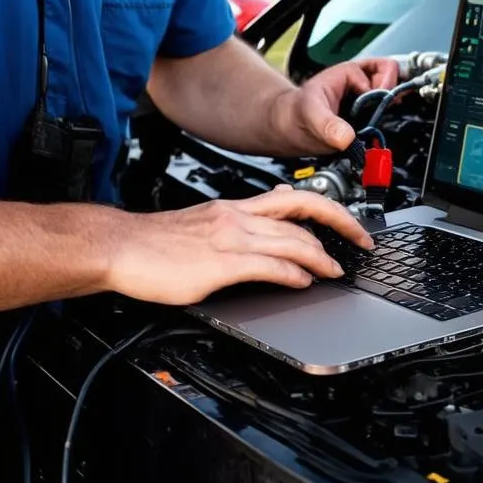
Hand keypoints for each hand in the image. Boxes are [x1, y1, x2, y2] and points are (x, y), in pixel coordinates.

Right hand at [105, 185, 373, 305]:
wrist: (121, 246)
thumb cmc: (154, 243)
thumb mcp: (202, 226)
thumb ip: (234, 228)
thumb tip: (263, 237)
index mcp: (233, 208)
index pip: (292, 199)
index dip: (327, 209)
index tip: (347, 222)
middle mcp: (237, 217)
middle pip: (301, 214)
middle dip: (338, 227)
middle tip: (360, 242)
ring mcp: (230, 238)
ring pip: (291, 241)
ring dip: (321, 257)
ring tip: (336, 270)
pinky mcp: (220, 263)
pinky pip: (268, 266)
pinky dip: (293, 274)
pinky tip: (303, 282)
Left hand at [268, 57, 398, 154]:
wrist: (288, 129)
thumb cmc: (295, 113)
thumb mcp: (310, 116)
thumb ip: (328, 126)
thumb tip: (346, 138)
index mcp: (348, 73)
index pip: (381, 70)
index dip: (381, 86)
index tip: (378, 102)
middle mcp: (360, 83)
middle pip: (392, 76)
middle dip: (391, 91)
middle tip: (385, 107)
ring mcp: (364, 98)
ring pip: (392, 92)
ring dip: (390, 104)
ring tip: (381, 117)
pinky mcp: (366, 116)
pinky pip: (386, 110)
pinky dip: (388, 116)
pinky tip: (380, 125)